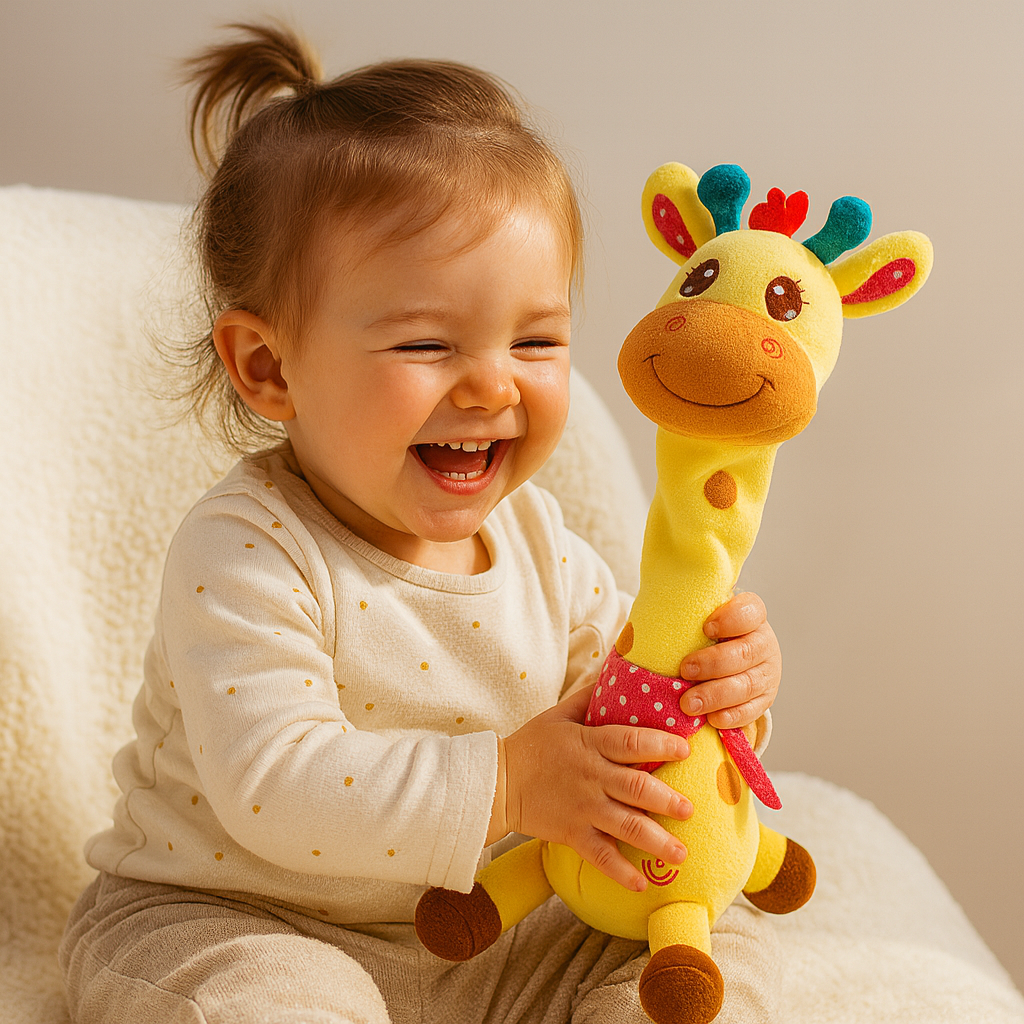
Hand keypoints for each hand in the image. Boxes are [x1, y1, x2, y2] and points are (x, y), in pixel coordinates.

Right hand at [488, 687, 692, 891]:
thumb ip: (589, 696)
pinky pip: (600, 856)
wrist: (497, 781)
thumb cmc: (532, 744)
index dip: (660, 744)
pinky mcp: (572, 833)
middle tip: (690, 809)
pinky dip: (620, 871)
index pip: (631, 741)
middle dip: (668, 800)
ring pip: (626, 826)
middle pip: (637, 788)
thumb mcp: (559, 713)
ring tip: (682, 852)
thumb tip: (615, 670)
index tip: (685, 749)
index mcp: (590, 744)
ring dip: (657, 840)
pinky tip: (642, 882)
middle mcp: (591, 777)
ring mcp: (583, 808)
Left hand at [677, 592, 780, 729]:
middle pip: (747, 652)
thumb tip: (635, 628)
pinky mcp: (764, 700)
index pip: (750, 610)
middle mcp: (763, 643)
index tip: (706, 627)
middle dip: (715, 663)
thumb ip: (680, 618)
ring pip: (748, 684)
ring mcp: (766, 673)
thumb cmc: (702, 637)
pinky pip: (751, 711)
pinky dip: (731, 716)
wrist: (726, 664)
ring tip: (688, 704)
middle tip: (685, 670)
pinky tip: (712, 720)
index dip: (731, 619)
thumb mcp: (696, 621)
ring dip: (716, 694)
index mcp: (750, 616)